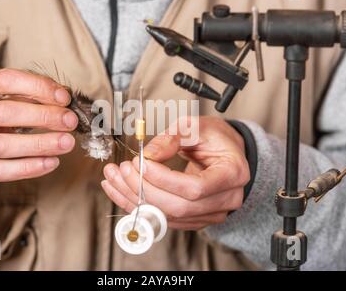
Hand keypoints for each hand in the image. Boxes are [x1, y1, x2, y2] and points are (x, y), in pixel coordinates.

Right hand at [0, 68, 77, 192]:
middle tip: (70, 121)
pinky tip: (51, 162)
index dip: (38, 86)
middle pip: (5, 113)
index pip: (5, 80)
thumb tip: (62, 97)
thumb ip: (25, 95)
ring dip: (40, 143)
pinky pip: (1, 171)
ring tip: (67, 142)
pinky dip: (29, 167)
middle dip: (43, 116)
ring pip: (4, 145)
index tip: (64, 97)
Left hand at [101, 116, 249, 229]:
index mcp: (232, 174)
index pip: (195, 188)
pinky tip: (121, 190)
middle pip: (178, 207)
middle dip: (144, 189)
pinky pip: (163, 219)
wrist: (227, 152)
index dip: (163, 179)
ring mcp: (210, 213)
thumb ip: (172, 138)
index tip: (141, 163)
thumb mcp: (196, 126)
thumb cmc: (216, 137)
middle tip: (123, 170)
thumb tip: (147, 155)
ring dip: (134, 199)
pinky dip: (138, 206)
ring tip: (114, 178)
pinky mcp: (194, 219)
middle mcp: (225, 199)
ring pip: (167, 216)